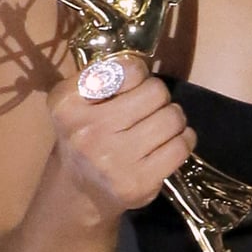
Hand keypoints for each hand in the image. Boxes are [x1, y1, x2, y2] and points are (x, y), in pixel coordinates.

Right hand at [46, 58, 195, 227]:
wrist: (80, 191)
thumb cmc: (86, 134)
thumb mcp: (78, 100)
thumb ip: (105, 75)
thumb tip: (145, 60)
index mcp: (67, 104)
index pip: (128, 69)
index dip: (138, 74)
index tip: (132, 86)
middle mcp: (87, 132)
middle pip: (155, 92)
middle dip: (158, 96)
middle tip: (149, 108)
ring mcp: (112, 161)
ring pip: (172, 118)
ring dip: (173, 118)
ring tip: (160, 125)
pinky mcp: (137, 183)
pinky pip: (180, 146)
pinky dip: (184, 139)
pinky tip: (171, 142)